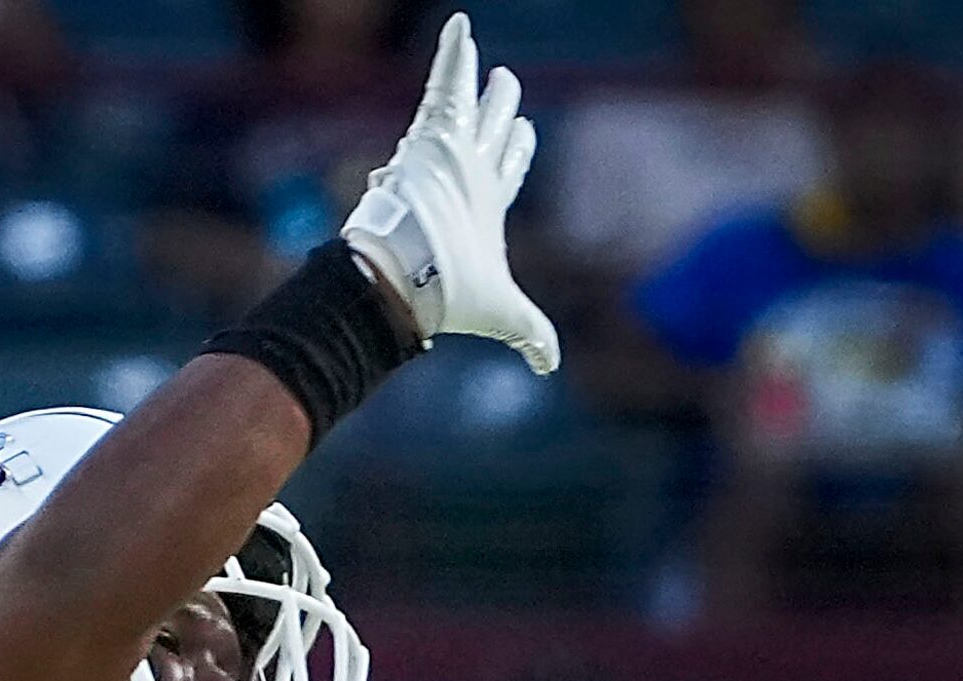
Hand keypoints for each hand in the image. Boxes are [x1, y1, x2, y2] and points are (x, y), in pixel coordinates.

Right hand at [341, 14, 559, 373]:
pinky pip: (445, 84)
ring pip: (465, 103)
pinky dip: (453, 54)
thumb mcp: (508, 312)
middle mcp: (466, 176)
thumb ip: (532, 333)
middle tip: (507, 83)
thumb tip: (551, 365)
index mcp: (484, 210)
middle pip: (488, 132)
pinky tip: (462, 23)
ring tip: (475, 43)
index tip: (524, 131)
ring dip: (472, 75)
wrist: (411, 277)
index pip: (505, 172)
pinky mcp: (431, 136)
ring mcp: (448, 154)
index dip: (516, 152)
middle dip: (498, 108)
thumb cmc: (452, 294)